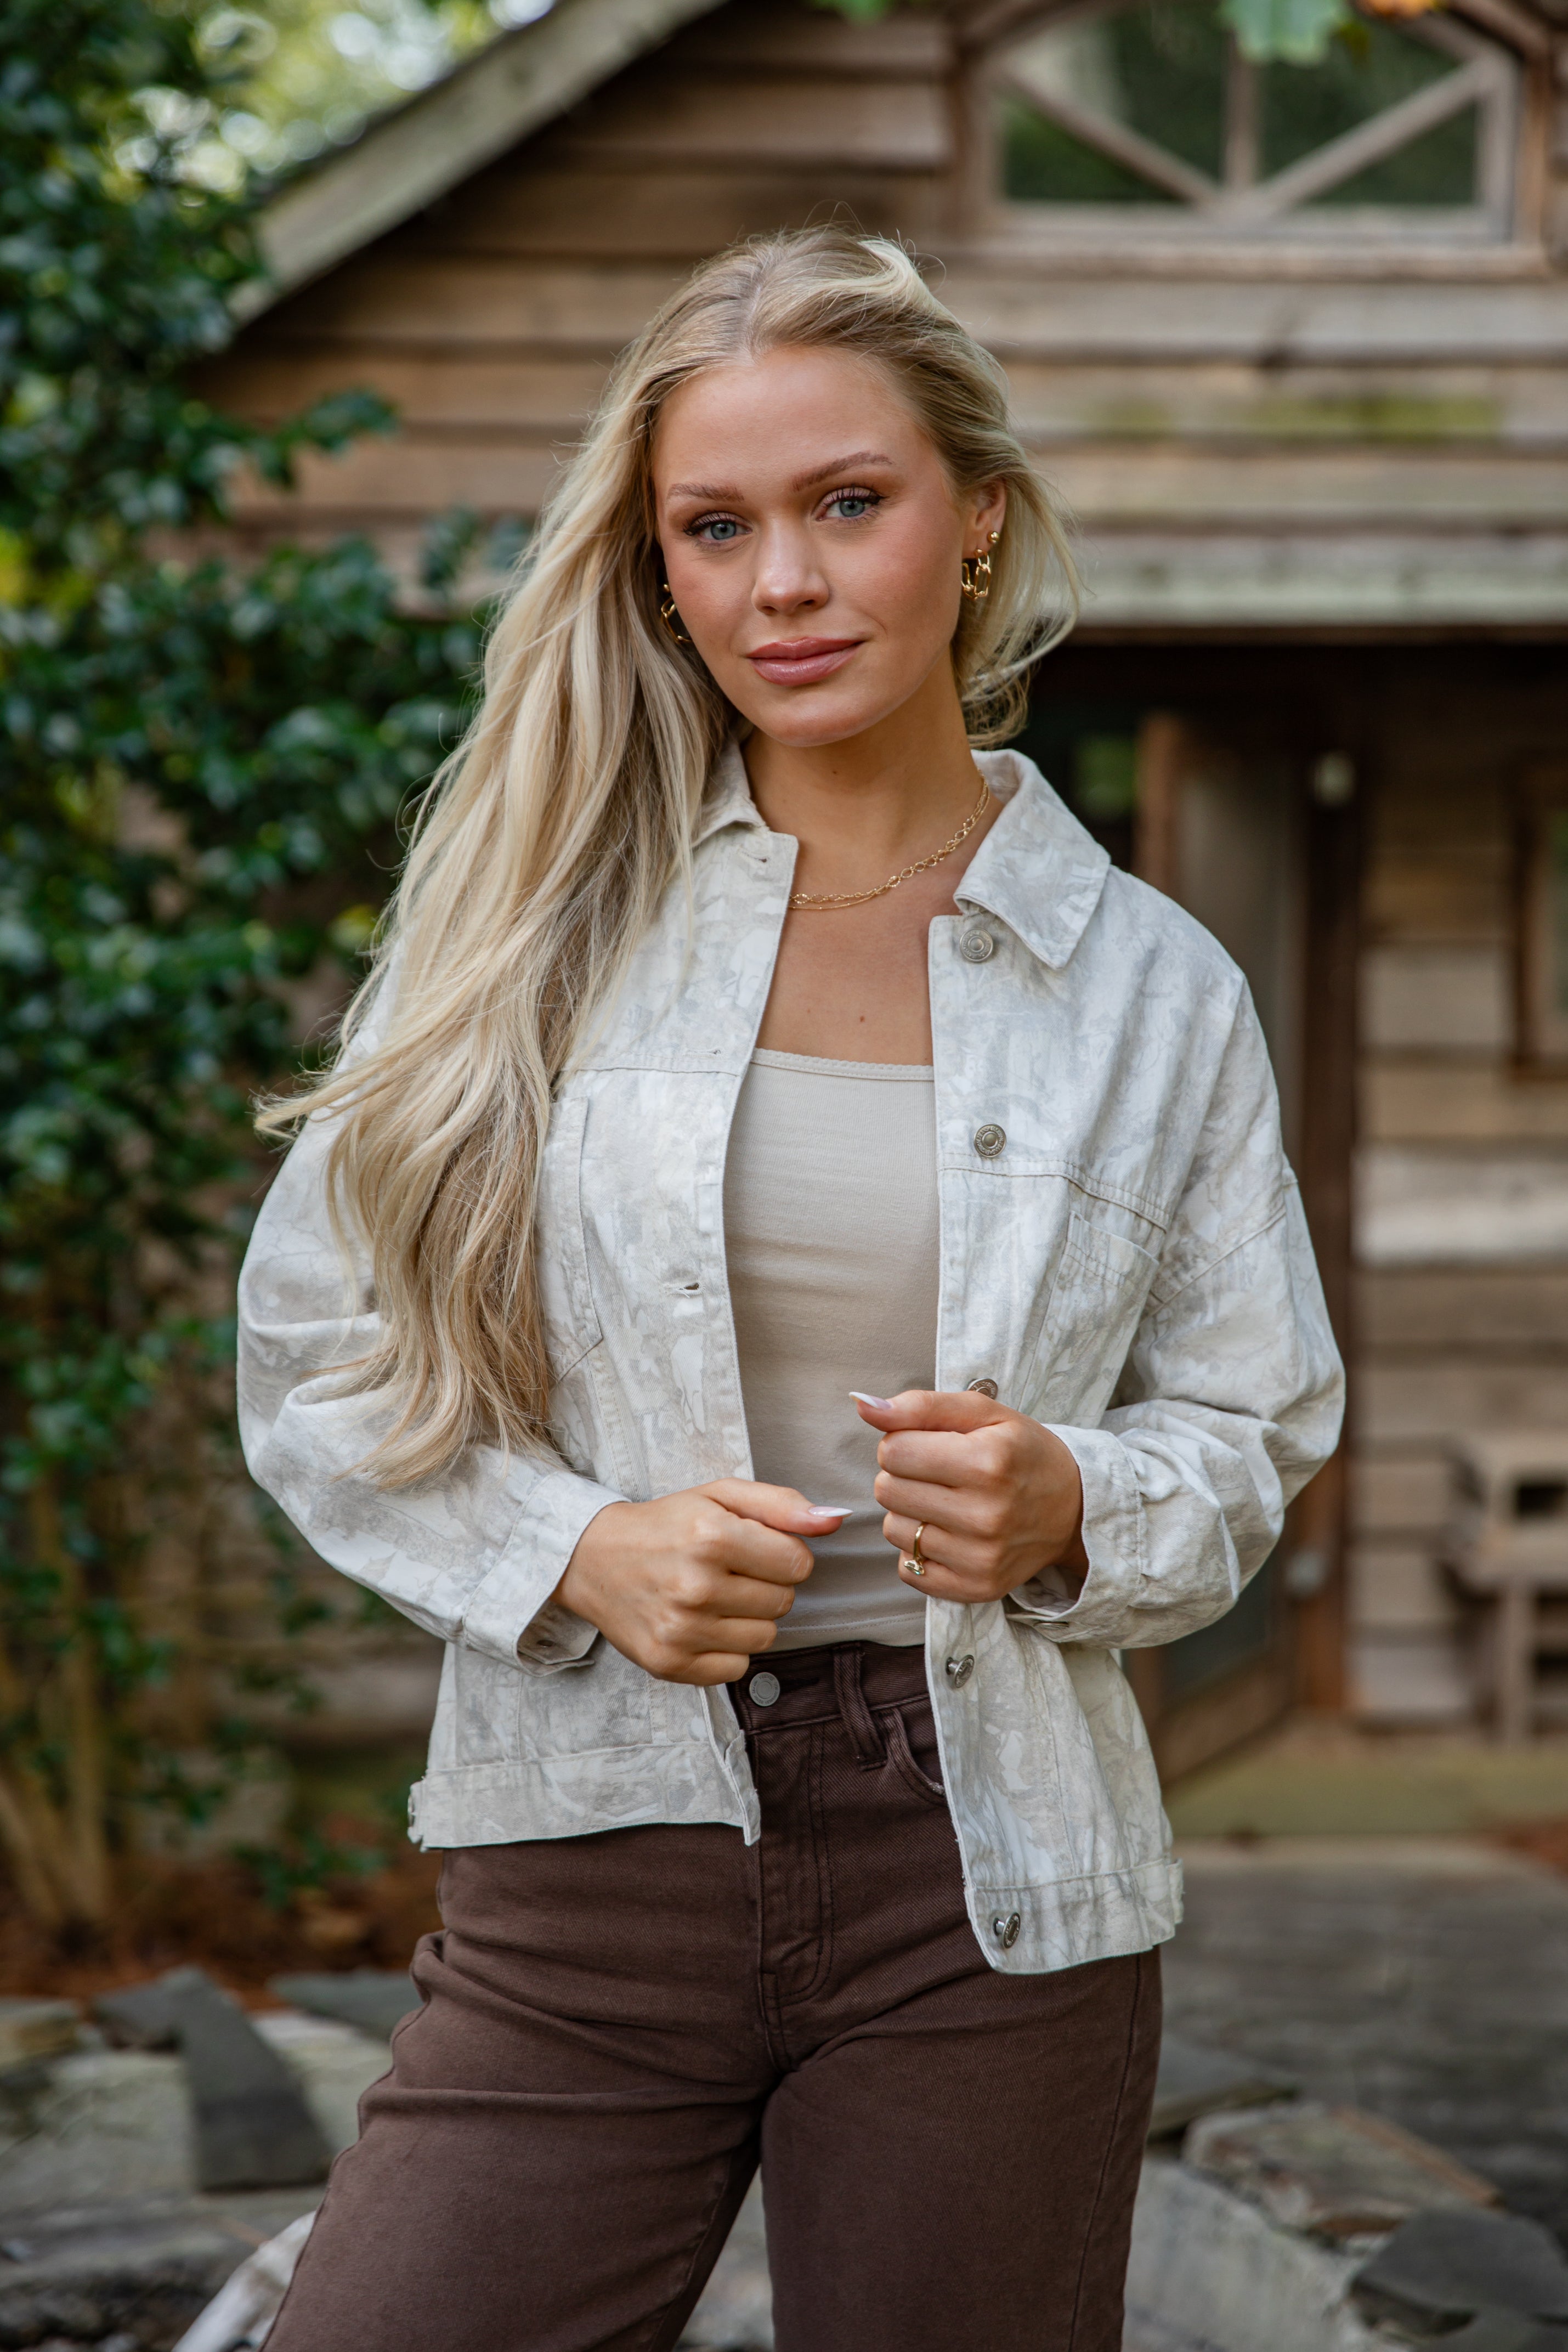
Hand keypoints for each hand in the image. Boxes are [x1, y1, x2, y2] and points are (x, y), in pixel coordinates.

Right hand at [555, 1482, 847, 1685]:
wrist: (593, 1559)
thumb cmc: (667, 1525)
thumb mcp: (720, 1497)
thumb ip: (781, 1505)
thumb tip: (834, 1520)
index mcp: (711, 1536)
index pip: (799, 1563)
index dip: (783, 1554)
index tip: (753, 1549)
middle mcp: (695, 1586)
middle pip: (784, 1602)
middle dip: (766, 1584)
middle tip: (729, 1572)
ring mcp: (680, 1630)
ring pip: (765, 1638)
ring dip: (749, 1618)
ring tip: (715, 1597)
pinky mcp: (669, 1663)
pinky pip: (737, 1669)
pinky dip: (726, 1650)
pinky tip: (701, 1624)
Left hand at [855, 1389, 1087, 1604]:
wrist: (1073, 1509)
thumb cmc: (1021, 1453)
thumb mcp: (983, 1413)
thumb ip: (920, 1405)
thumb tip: (863, 1405)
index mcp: (987, 1462)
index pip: (892, 1451)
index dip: (904, 1442)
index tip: (932, 1446)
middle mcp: (985, 1515)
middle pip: (887, 1490)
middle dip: (903, 1475)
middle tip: (940, 1474)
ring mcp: (980, 1558)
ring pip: (892, 1529)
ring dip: (910, 1512)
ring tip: (947, 1503)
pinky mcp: (975, 1588)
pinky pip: (906, 1569)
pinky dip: (919, 1549)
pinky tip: (949, 1533)